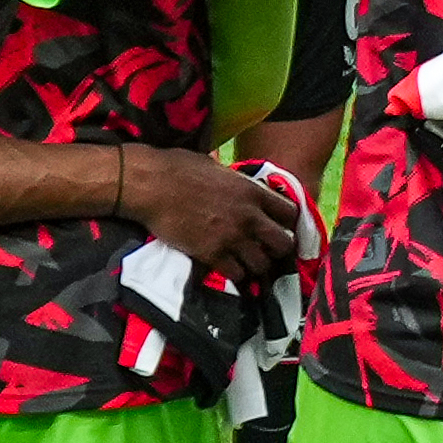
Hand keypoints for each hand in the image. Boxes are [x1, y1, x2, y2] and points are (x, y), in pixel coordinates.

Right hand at [114, 149, 303, 278]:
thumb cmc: (180, 168)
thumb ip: (236, 183)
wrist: (152, 184)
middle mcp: (249, 217)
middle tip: (267, 250)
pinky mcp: (212, 255)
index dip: (288, 223)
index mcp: (252, 191)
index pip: (290, 213)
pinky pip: (237, 274)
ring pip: (262, 265)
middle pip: (283, 244)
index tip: (280, 227)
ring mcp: (232, 237)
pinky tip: (228, 268)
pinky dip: (235, 274)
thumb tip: (239, 187)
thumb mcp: (218, 168)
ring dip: (256, 265)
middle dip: (278, 250)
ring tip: (247, 263)